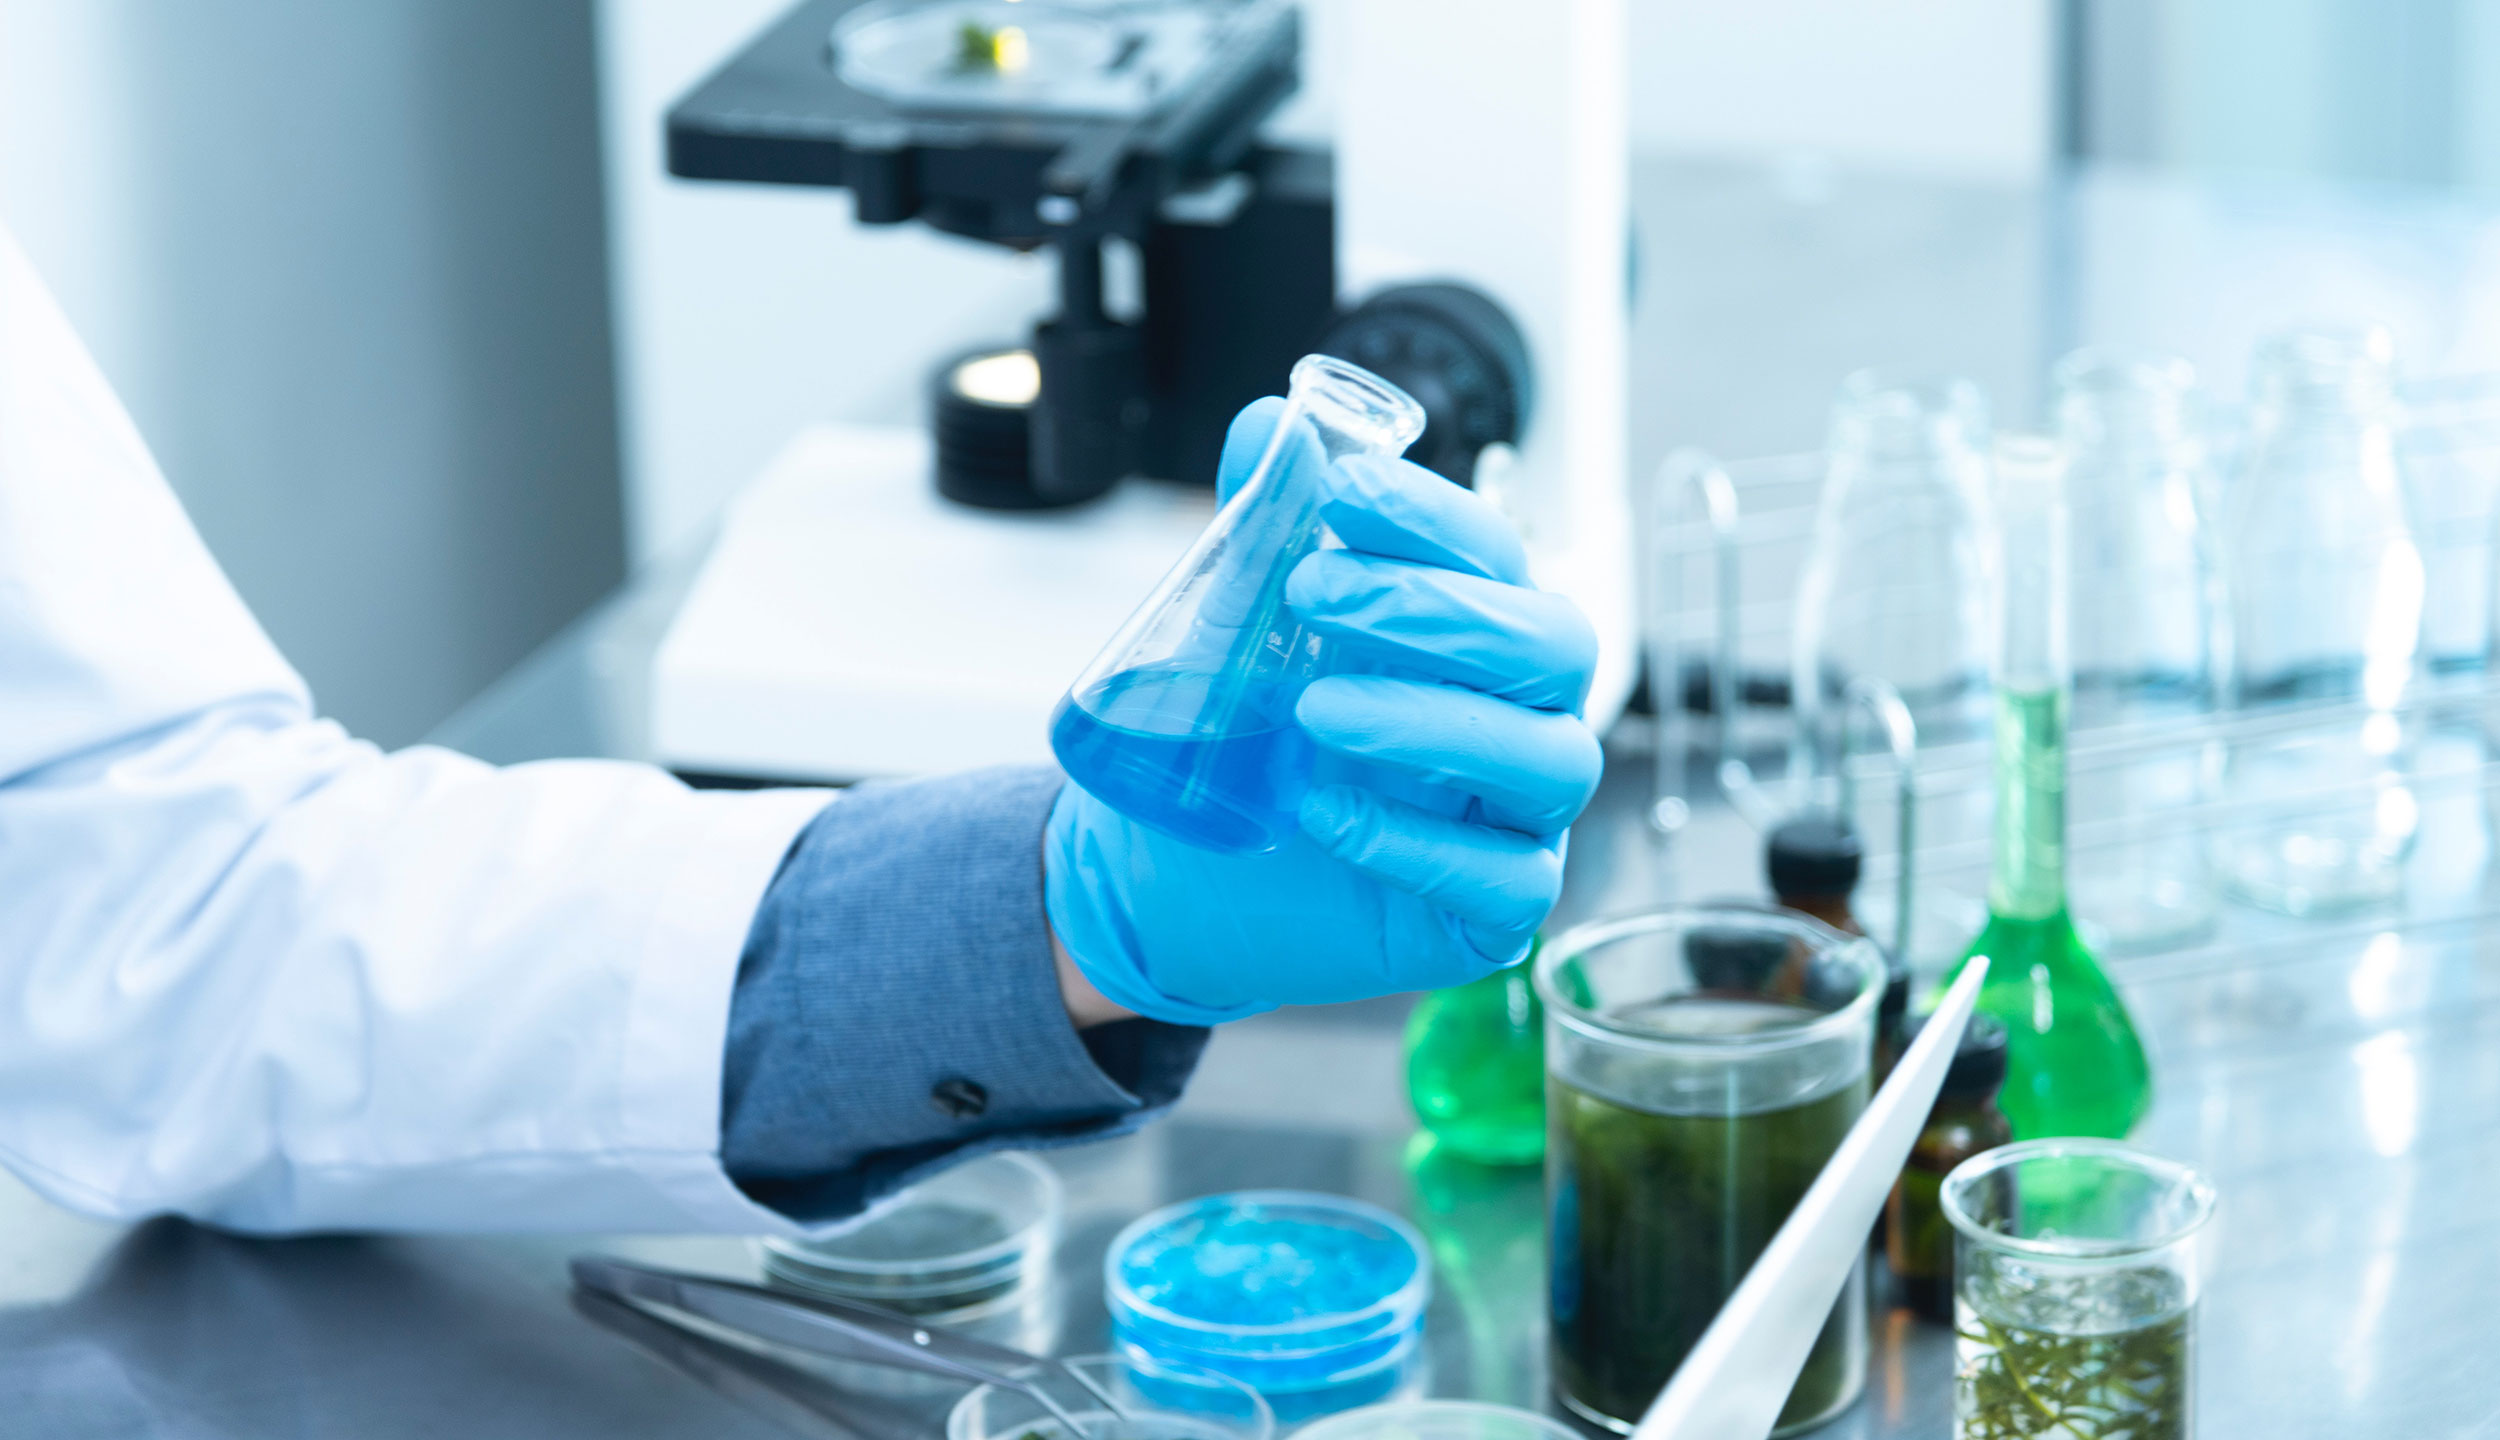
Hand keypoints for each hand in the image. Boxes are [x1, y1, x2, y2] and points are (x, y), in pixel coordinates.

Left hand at [1044, 397, 1603, 1025]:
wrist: (1178, 878)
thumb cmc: (1243, 744)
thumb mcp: (1234, 631)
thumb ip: (1260, 528)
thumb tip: (1268, 424)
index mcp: (1475, 633)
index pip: (1497, 554)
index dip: (1430, 516)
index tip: (1340, 490)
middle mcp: (1519, 716)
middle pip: (1555, 645)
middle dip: (1435, 609)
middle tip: (1310, 596)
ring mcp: (1518, 819)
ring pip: (1548, 759)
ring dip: (1432, 722)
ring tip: (1313, 711)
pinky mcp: (1493, 914)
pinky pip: (1505, 880)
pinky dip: (1416, 842)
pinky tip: (1324, 814)